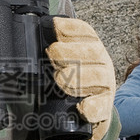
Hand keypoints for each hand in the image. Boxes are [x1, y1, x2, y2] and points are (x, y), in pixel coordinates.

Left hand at [45, 16, 115, 139]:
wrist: (90, 113)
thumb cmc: (73, 82)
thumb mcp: (66, 62)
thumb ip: (55, 51)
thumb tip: (33, 37)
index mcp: (92, 49)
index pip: (86, 33)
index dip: (71, 28)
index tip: (55, 27)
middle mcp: (102, 64)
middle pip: (92, 53)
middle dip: (70, 52)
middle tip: (52, 54)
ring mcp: (106, 86)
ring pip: (98, 77)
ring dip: (77, 77)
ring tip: (60, 78)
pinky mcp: (105, 107)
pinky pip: (101, 106)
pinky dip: (91, 106)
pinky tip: (81, 107)